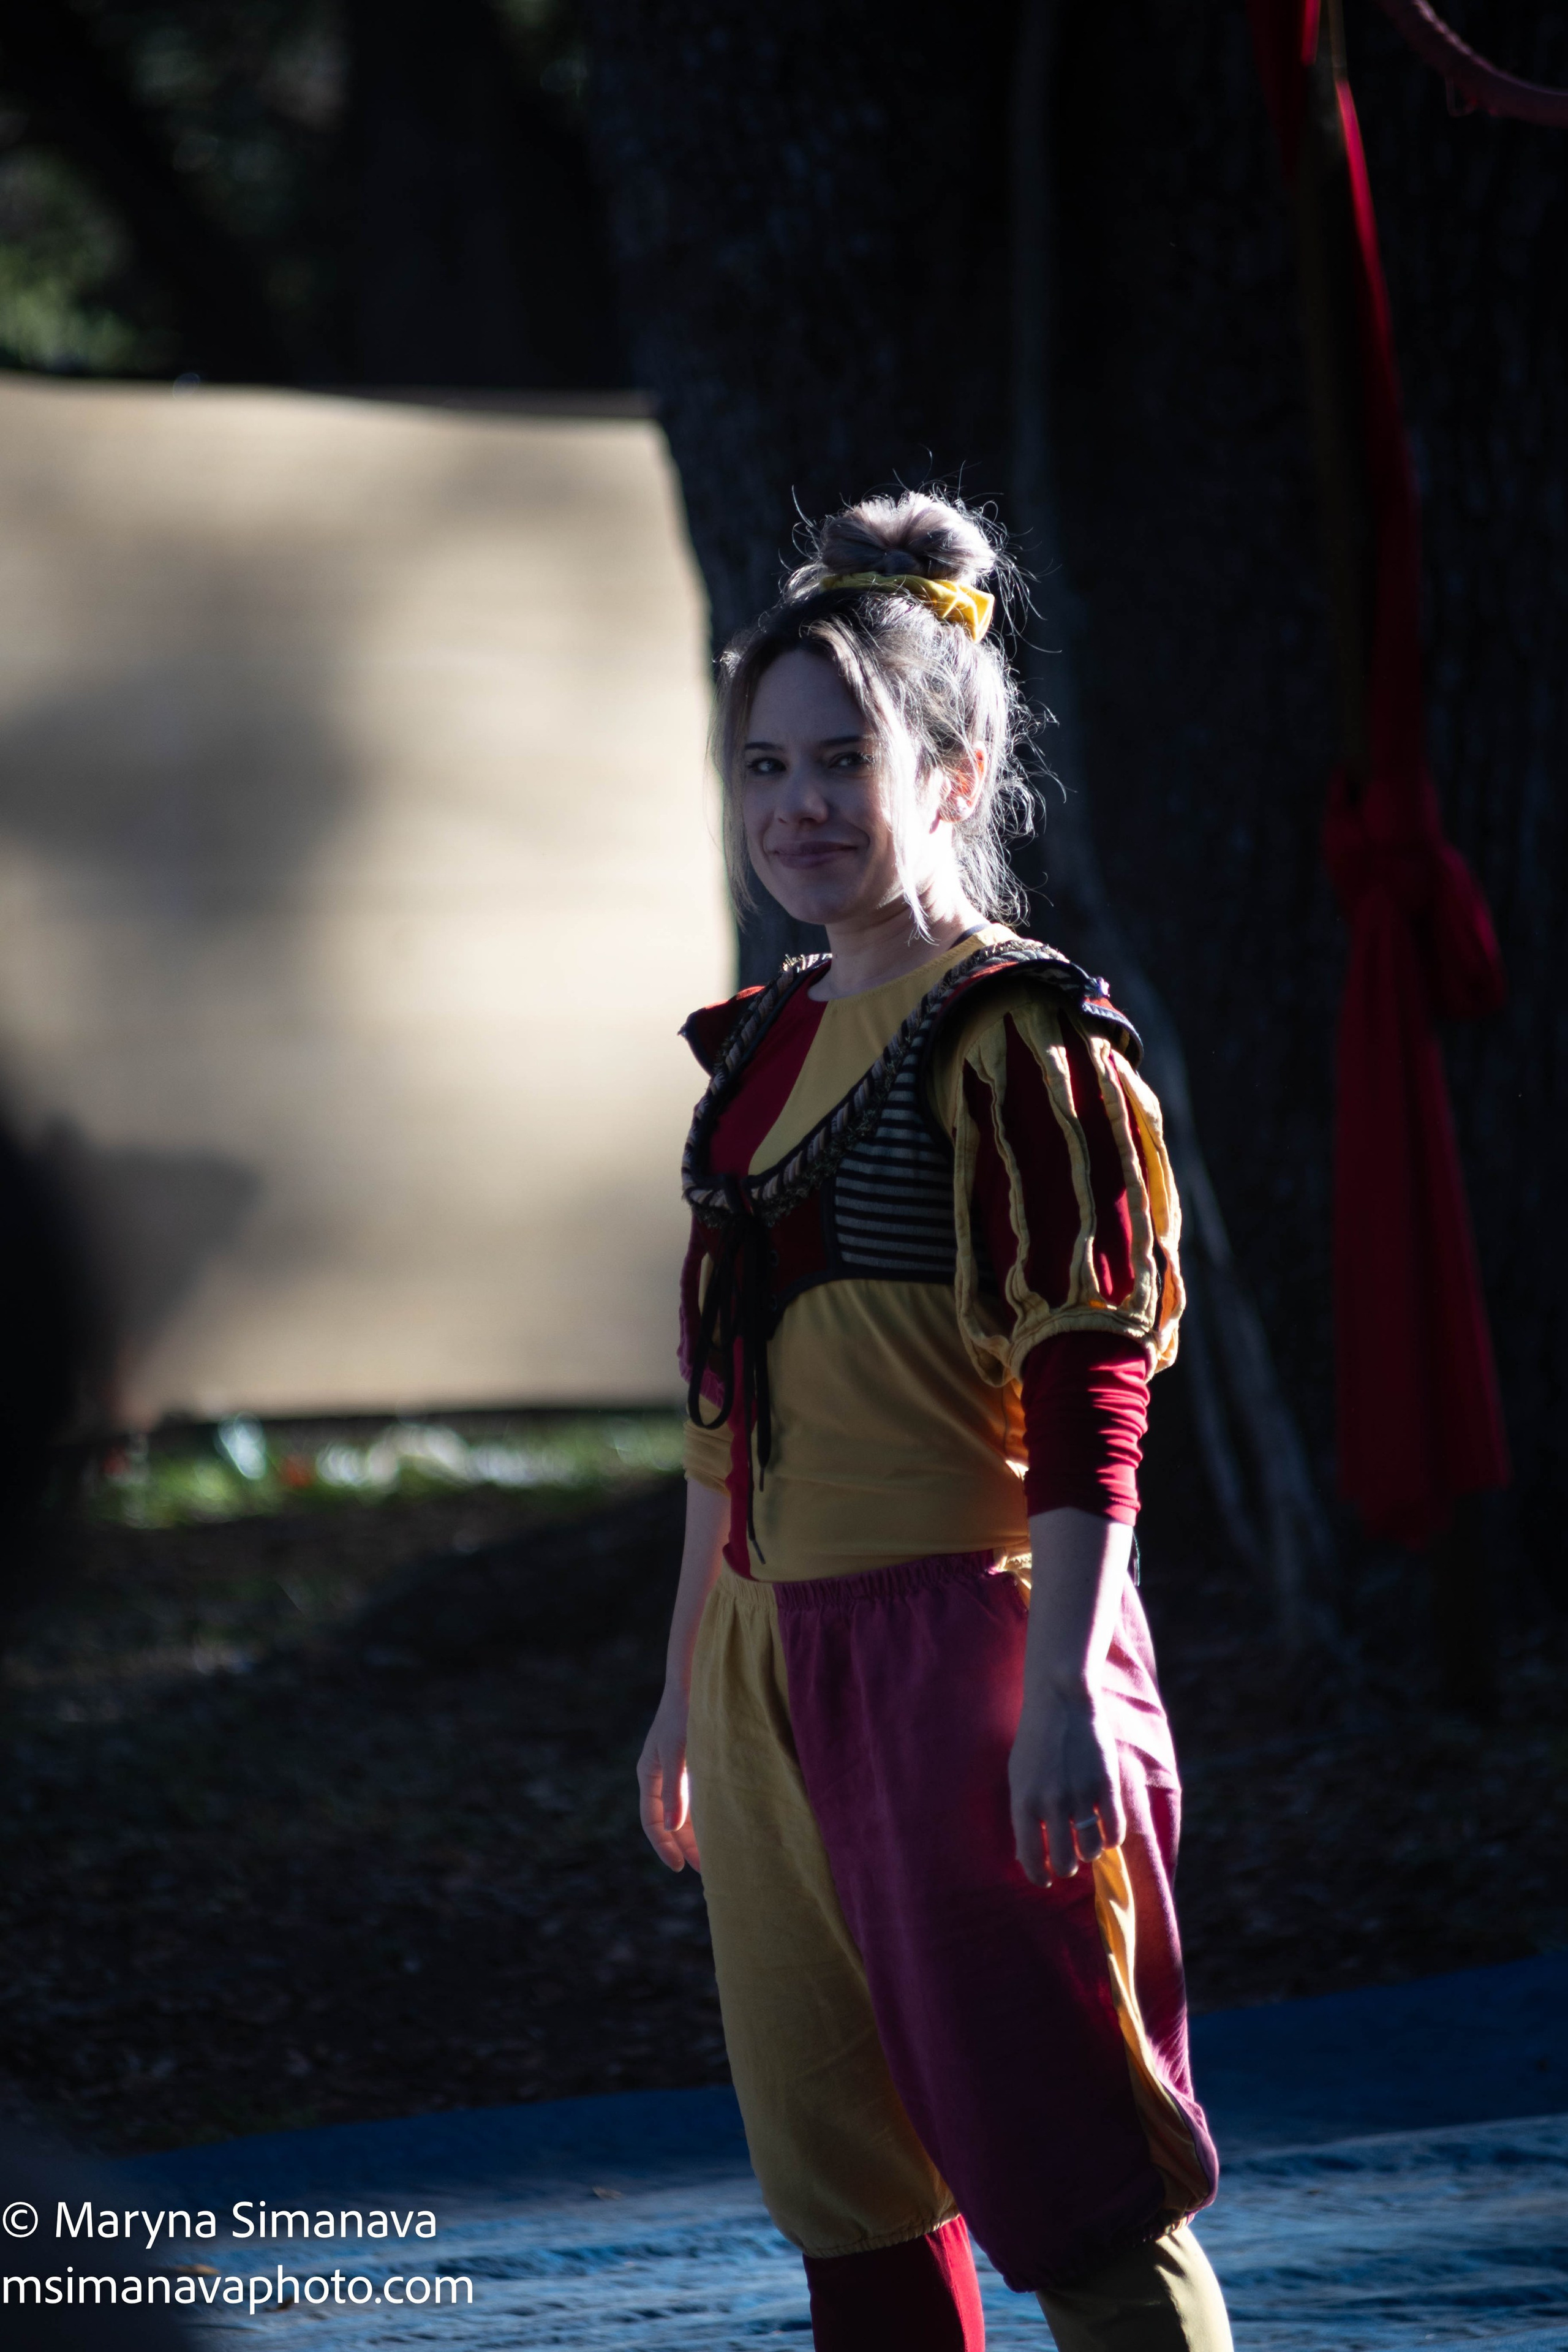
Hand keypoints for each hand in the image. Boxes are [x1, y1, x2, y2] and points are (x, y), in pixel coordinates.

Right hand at [637, 1683, 700, 1872]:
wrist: (697, 1680)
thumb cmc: (685, 1713)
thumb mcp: (680, 1752)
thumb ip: (676, 1790)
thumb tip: (673, 1827)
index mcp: (649, 1774)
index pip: (651, 1821)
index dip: (664, 1846)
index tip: (679, 1868)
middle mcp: (661, 1775)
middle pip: (670, 1820)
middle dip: (685, 1845)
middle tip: (706, 1871)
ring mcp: (678, 1769)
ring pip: (685, 1811)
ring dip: (698, 1832)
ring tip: (717, 1856)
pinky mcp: (694, 1763)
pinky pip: (697, 1797)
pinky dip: (706, 1814)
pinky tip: (724, 1826)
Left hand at [1008, 1684, 1125, 1885]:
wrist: (1060, 1700)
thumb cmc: (1035, 1739)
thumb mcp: (1018, 1776)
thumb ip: (1023, 1813)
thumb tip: (1027, 1854)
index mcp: (1023, 1803)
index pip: (1030, 1859)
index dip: (1039, 1876)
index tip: (1045, 1879)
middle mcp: (1050, 1804)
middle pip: (1064, 1862)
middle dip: (1066, 1867)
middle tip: (1068, 1860)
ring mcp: (1079, 1796)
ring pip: (1092, 1851)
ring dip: (1089, 1853)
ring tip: (1087, 1844)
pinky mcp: (1106, 1786)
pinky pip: (1115, 1832)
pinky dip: (1112, 1839)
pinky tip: (1107, 1832)